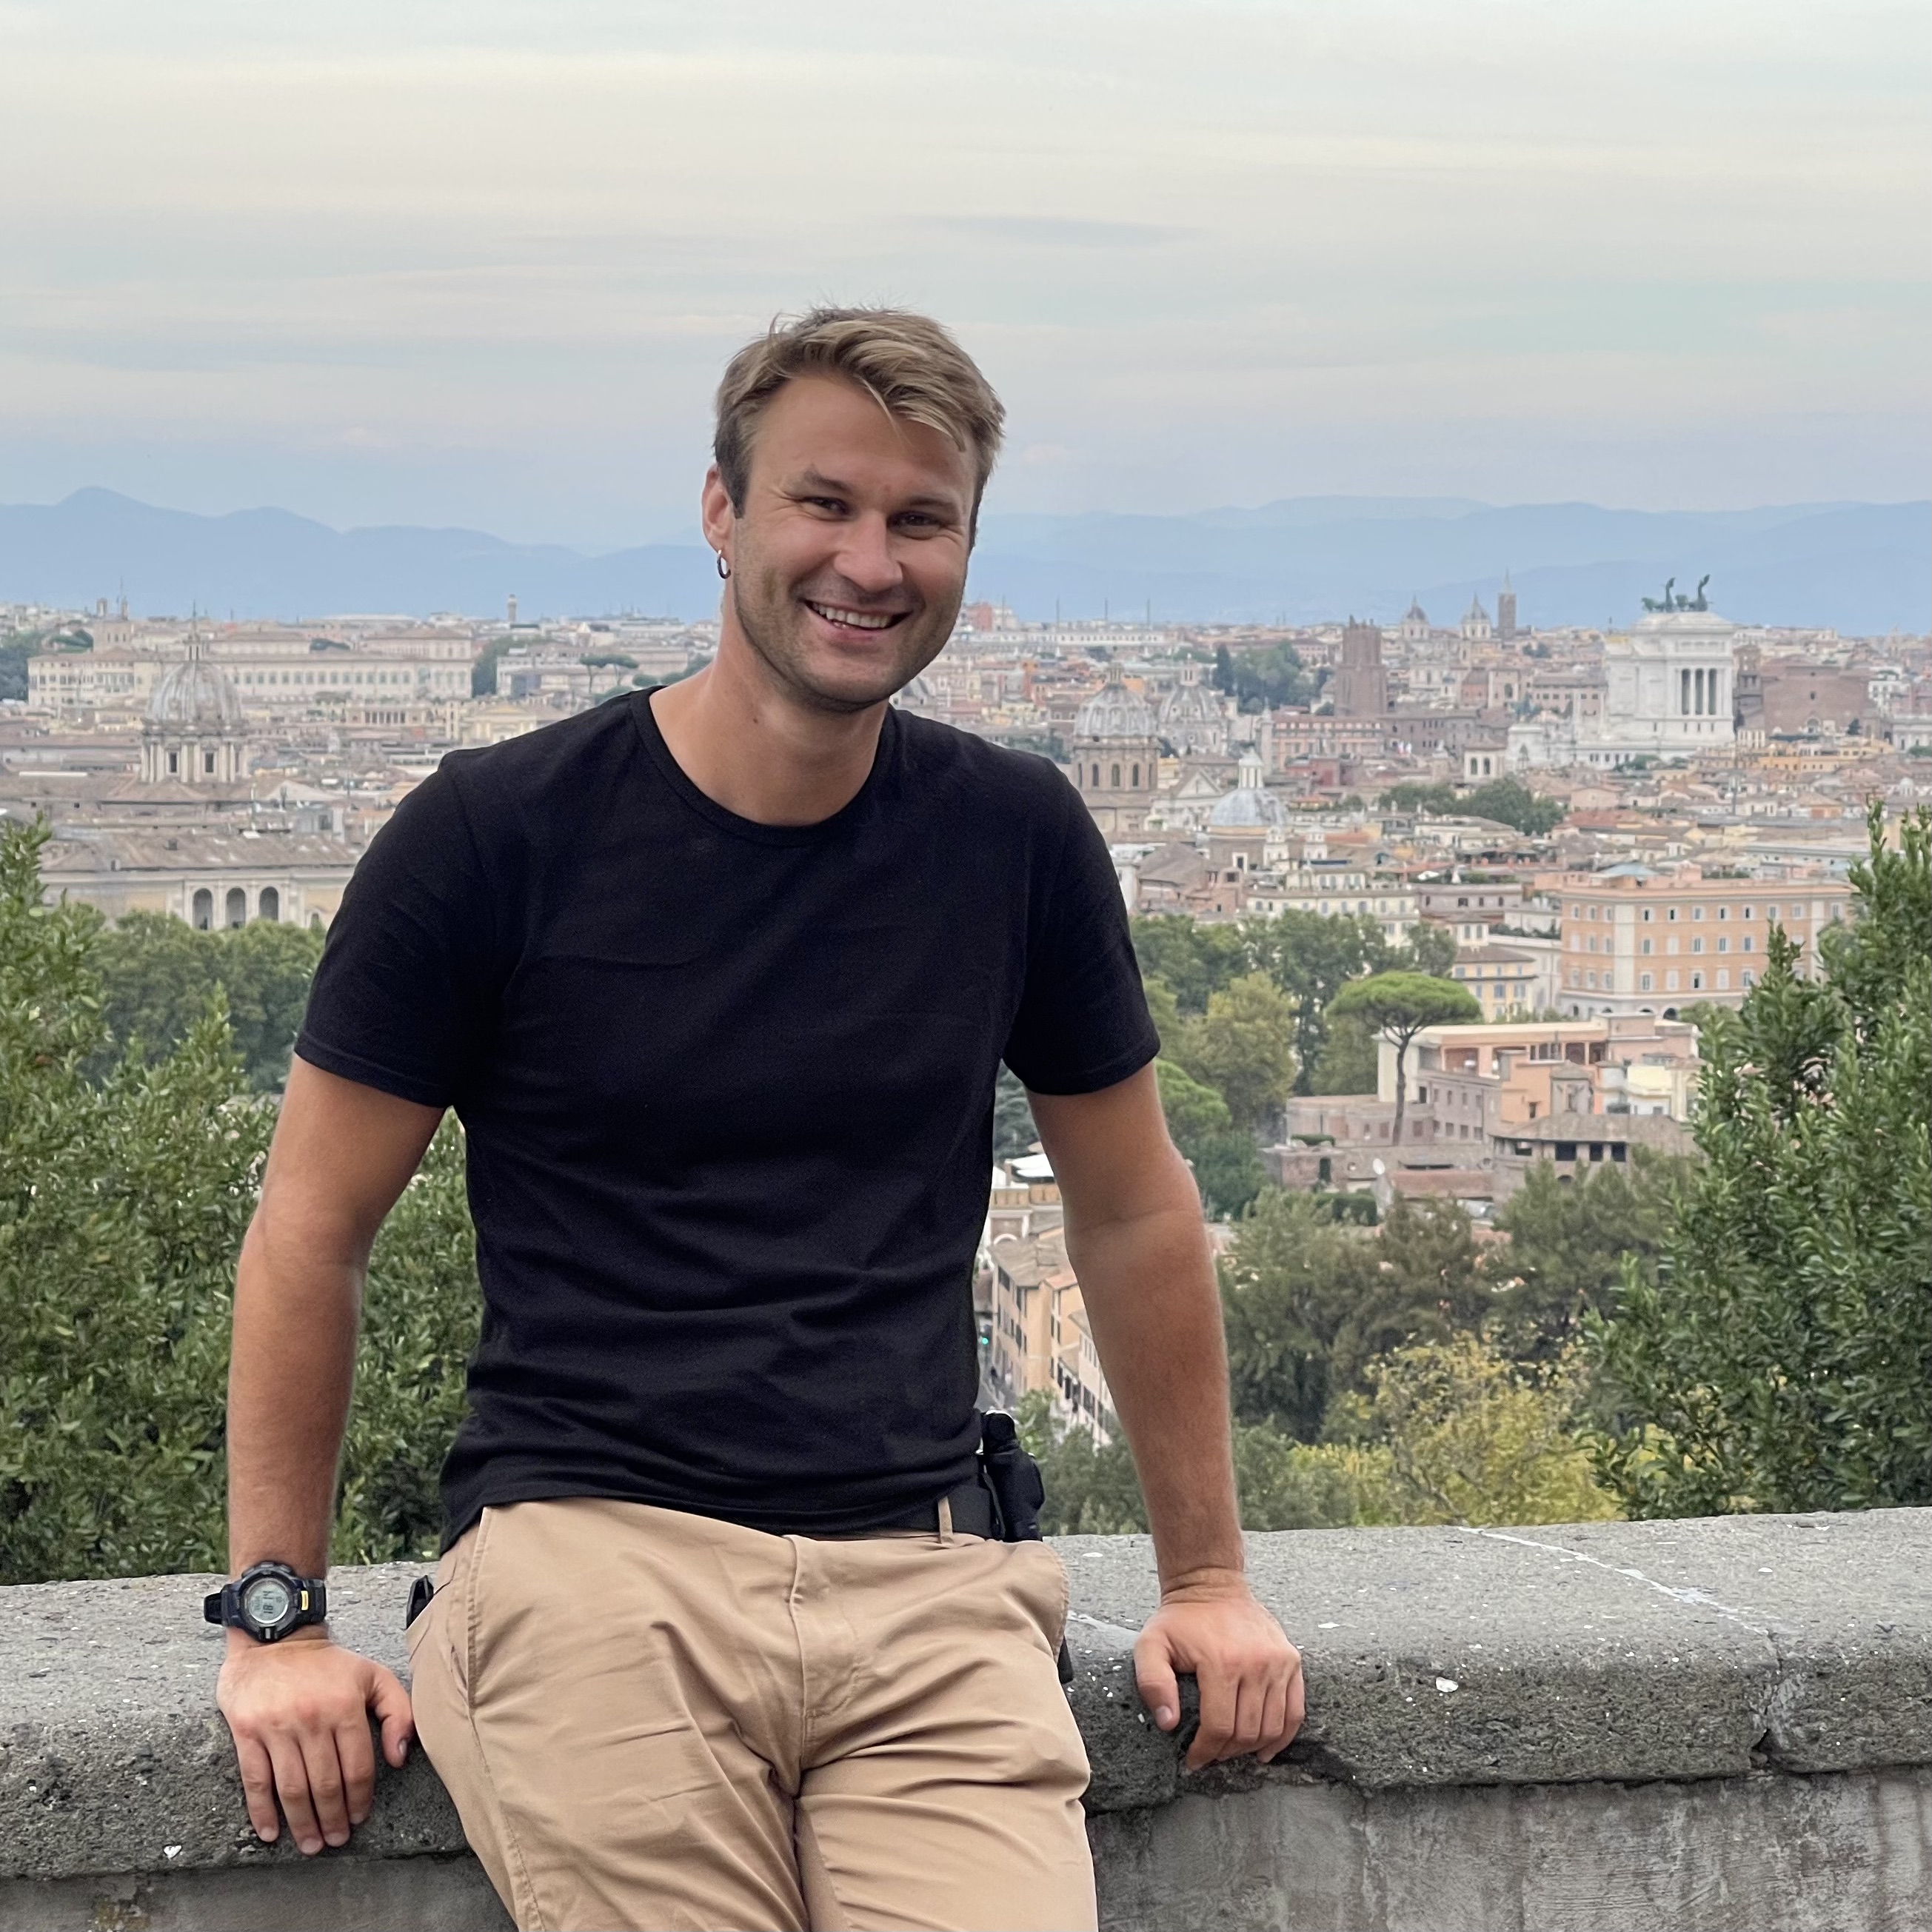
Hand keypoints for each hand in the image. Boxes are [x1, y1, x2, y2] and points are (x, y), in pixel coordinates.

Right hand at [216, 1629, 413, 1853]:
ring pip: (292, 1788)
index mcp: (346, 1706)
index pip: (357, 1766)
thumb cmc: (328, 1663)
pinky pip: (255, 1779)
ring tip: (311, 1843)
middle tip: (336, 1840)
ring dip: (302, 1822)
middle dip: (333, 1818)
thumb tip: (399, 1756)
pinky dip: (262, 1811)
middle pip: (324, 1783)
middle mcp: (312, 1719)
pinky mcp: (247, 1732)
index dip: (359, 1798)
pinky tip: (271, 1832)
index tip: (359, 1818)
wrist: (275, 1638)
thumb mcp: (373, 1675)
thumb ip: (398, 1711)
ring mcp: (277, 1727)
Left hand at [1134, 1569, 1304, 1770]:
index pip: (1219, 1727)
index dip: (1204, 1752)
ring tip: (1232, 1751)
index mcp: (1221, 1662)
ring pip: (1273, 1726)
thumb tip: (1169, 1724)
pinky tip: (1265, 1749)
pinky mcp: (1292, 1660)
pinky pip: (1295, 1711)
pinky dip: (1282, 1736)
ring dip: (1252, 1748)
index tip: (1193, 1760)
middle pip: (1247, 1731)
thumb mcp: (1151, 1645)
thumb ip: (1152, 1683)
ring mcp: (1278, 1662)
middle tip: (1211, 1755)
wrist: (1211, 1584)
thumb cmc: (1180, 1620)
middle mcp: (1256, 1663)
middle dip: (1226, 1752)